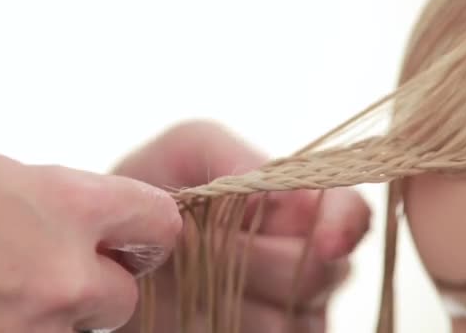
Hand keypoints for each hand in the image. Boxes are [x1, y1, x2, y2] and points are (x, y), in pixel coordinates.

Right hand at [0, 147, 180, 332]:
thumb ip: (60, 203)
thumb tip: (96, 226)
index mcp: (64, 206)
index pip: (157, 221)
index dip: (148, 230)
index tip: (137, 236)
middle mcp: (61, 274)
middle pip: (123, 296)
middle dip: (96, 288)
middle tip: (51, 276)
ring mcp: (34, 331)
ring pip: (79, 332)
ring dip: (54, 319)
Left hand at [113, 121, 370, 332]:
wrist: (115, 242)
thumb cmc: (156, 186)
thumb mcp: (185, 150)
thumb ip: (235, 157)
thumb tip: (290, 194)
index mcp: (297, 207)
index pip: (350, 216)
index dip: (343, 227)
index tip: (324, 241)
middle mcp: (306, 259)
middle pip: (318, 272)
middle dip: (257, 258)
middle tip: (204, 243)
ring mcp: (288, 309)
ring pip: (289, 318)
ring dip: (231, 296)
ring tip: (193, 274)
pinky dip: (225, 325)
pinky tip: (199, 307)